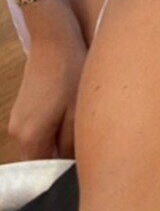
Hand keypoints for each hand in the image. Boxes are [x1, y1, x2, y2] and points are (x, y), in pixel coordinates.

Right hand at [8, 9, 86, 158]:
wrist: (54, 40)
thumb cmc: (70, 72)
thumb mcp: (78, 110)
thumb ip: (71, 143)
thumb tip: (71, 164)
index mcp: (31, 137)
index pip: (45, 170)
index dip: (65, 171)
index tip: (87, 165)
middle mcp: (17, 132)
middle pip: (42, 156)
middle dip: (63, 156)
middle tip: (90, 147)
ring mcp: (17, 119)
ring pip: (41, 142)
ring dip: (59, 140)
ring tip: (82, 129)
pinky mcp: (24, 108)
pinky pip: (39, 128)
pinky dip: (54, 128)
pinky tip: (72, 115)